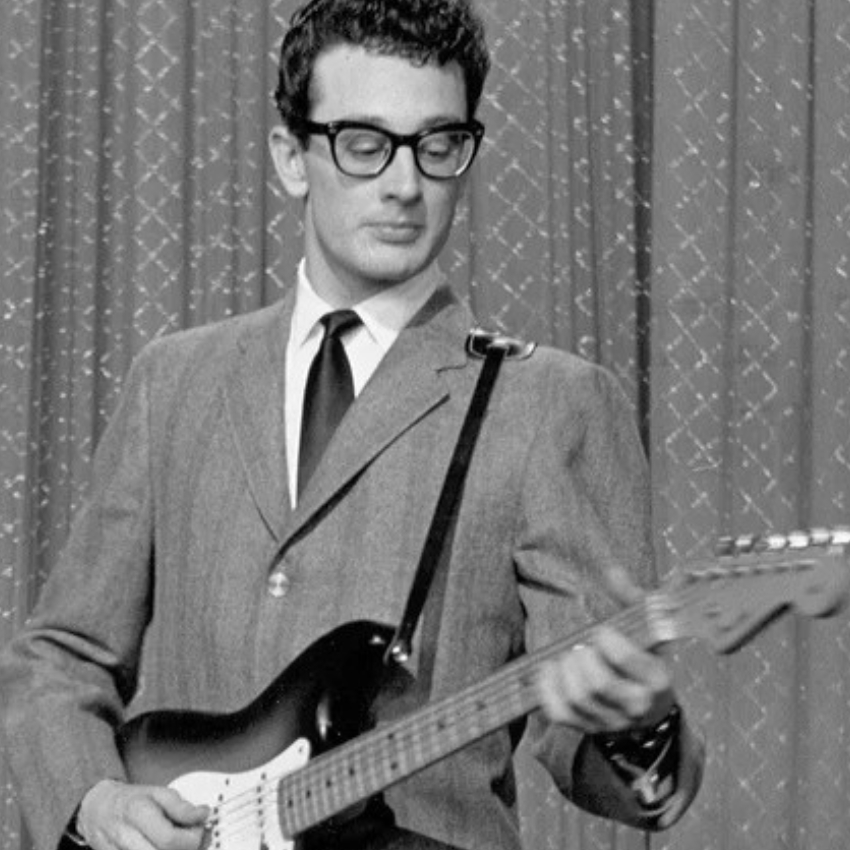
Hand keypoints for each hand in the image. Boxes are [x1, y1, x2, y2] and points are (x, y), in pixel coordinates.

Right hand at [76, 779, 208, 849]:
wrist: (99, 811)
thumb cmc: (131, 801)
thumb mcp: (159, 792)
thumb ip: (181, 807)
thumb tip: (203, 814)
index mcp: (138, 813)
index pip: (169, 839)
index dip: (192, 839)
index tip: (201, 830)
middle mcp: (125, 837)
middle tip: (193, 841)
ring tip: (180, 843)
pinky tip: (164, 848)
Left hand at [536, 564, 675, 734]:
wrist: (647, 706)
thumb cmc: (644, 658)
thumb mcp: (647, 628)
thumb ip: (631, 598)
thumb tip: (613, 571)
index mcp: (657, 679)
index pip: (628, 661)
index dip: (609, 642)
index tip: (602, 631)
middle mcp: (636, 705)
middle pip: (598, 683)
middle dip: (582, 658)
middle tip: (581, 647)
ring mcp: (610, 721)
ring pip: (577, 698)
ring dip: (564, 670)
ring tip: (567, 656)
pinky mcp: (585, 727)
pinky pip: (558, 712)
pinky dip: (547, 689)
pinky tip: (550, 670)